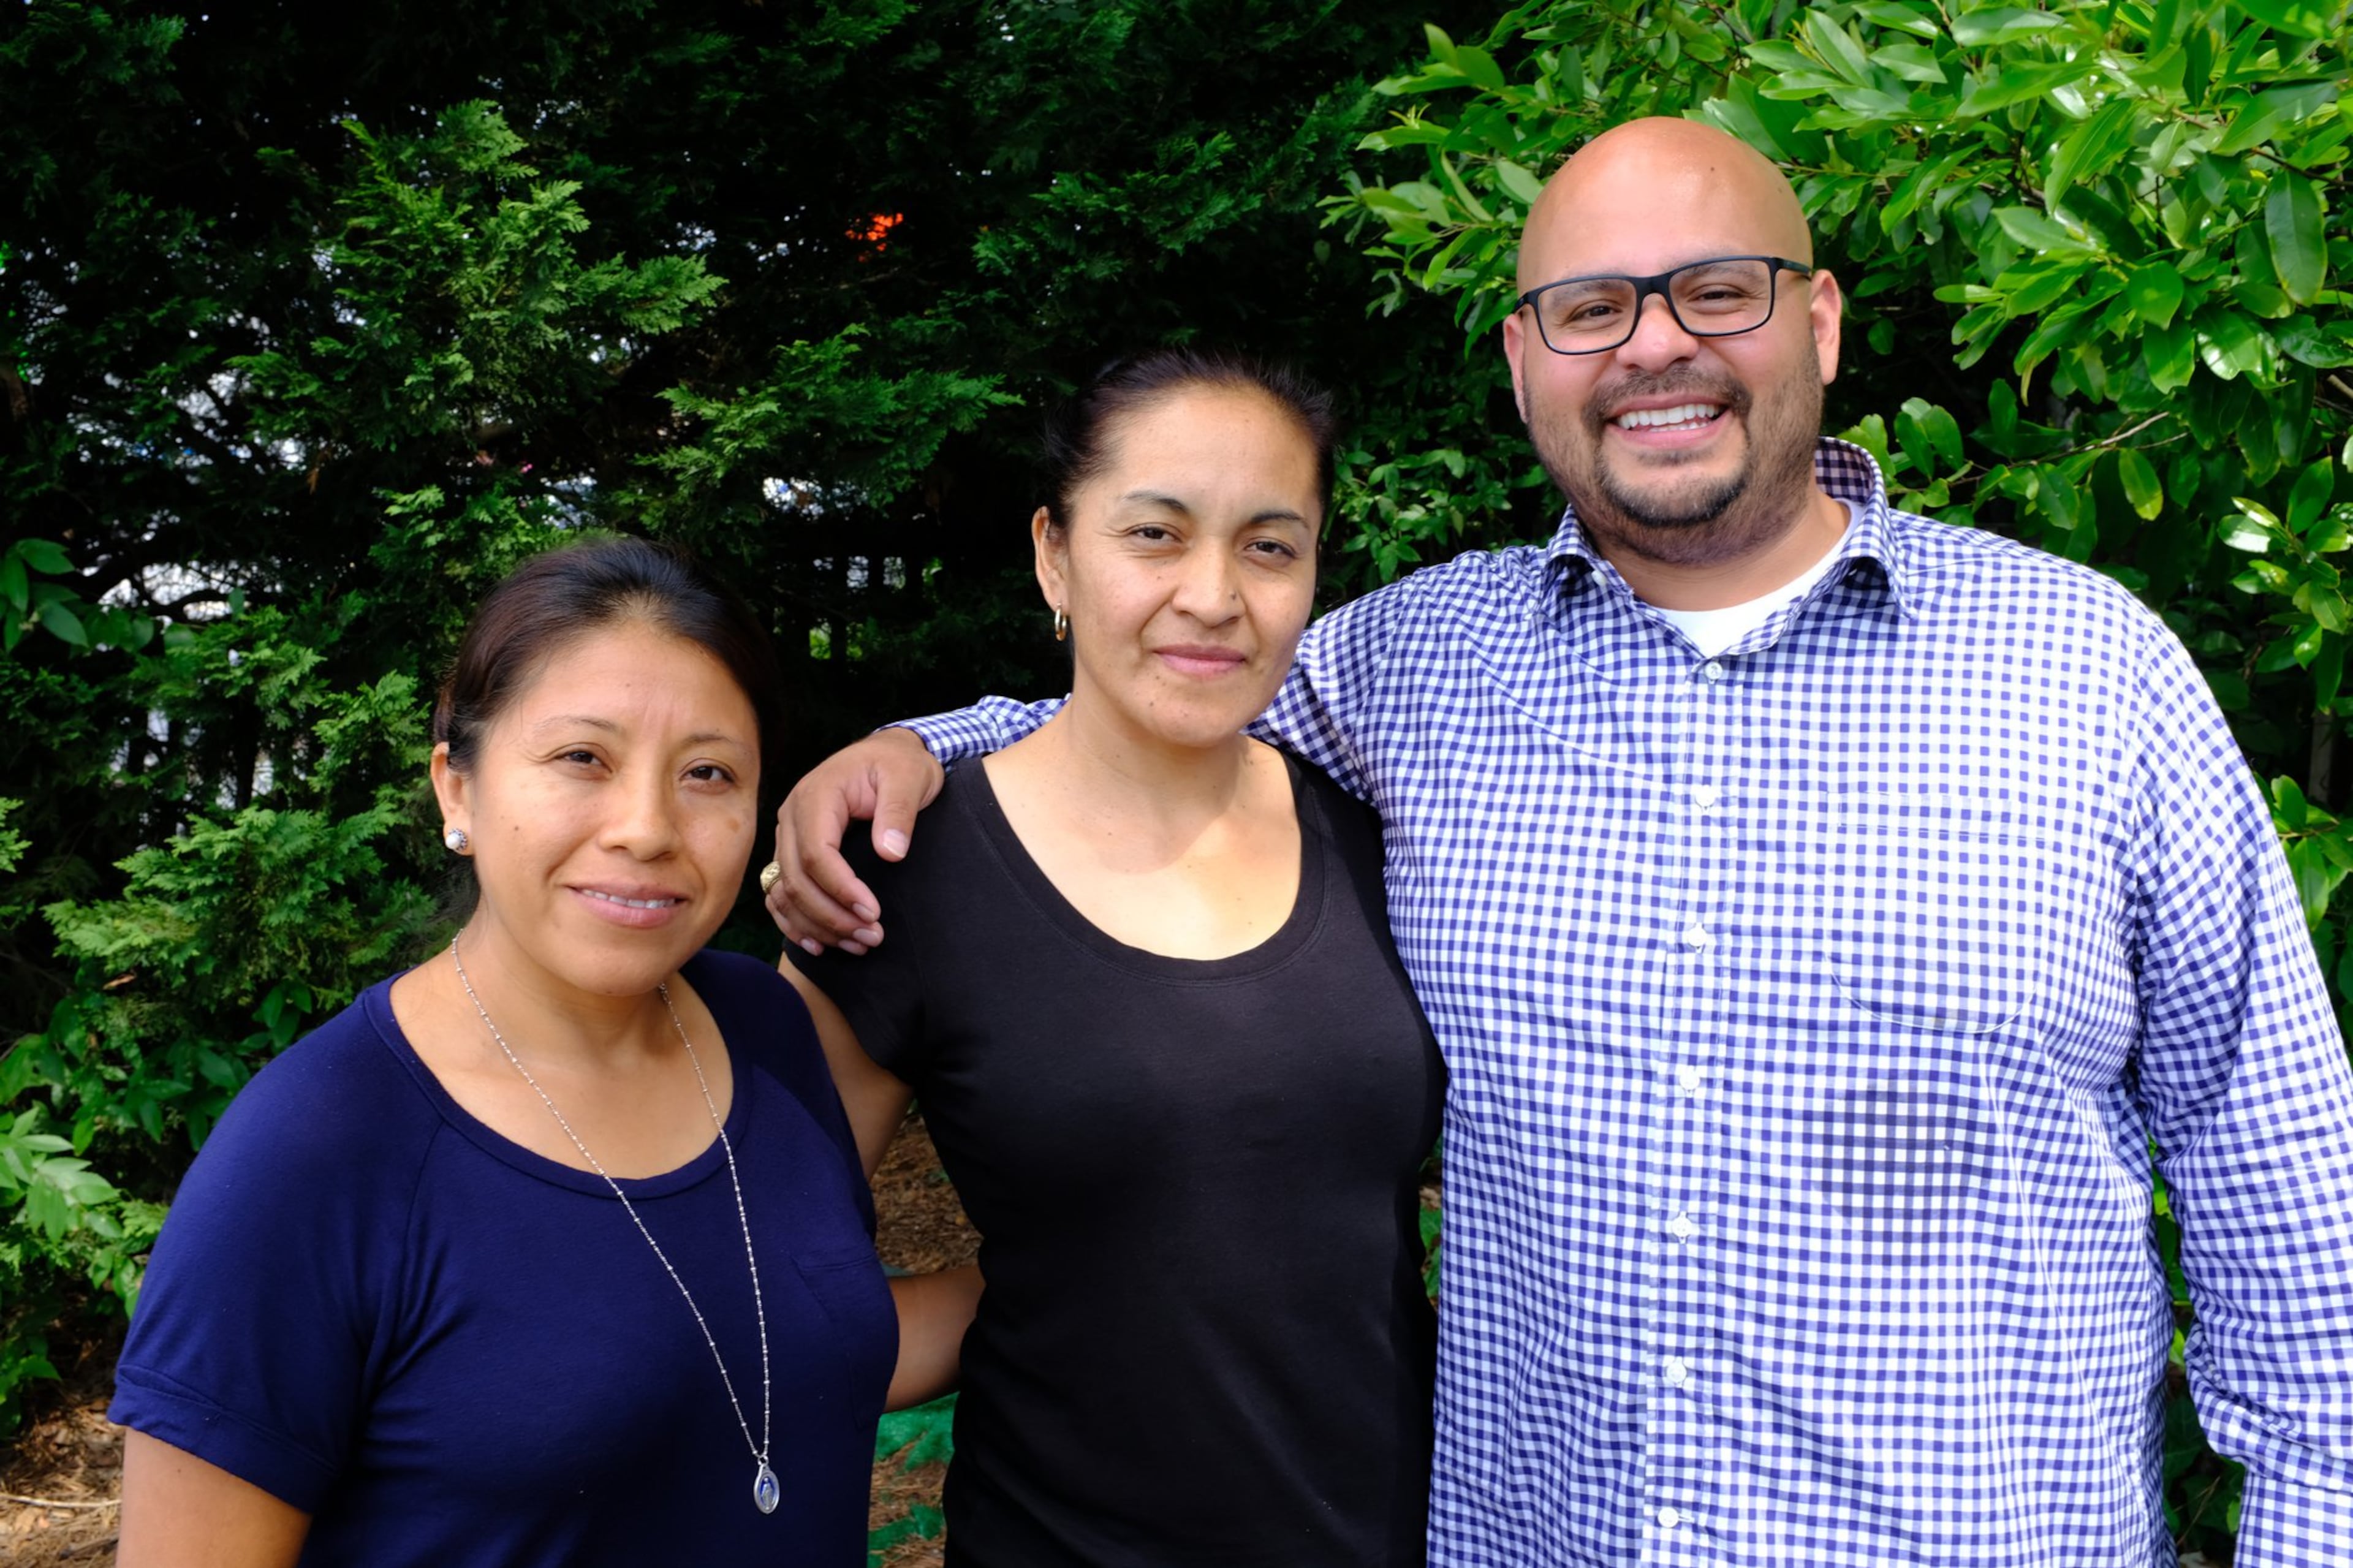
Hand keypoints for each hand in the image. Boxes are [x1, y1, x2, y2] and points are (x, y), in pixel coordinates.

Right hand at [766, 727, 943, 953]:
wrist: (886, 754)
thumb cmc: (898, 764)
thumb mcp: (909, 776)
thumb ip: (899, 811)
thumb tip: (890, 853)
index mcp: (816, 795)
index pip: (816, 853)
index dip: (841, 889)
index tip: (872, 913)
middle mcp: (792, 816)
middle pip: (797, 878)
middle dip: (832, 916)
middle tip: (872, 937)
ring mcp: (788, 835)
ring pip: (786, 892)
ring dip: (817, 925)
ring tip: (858, 945)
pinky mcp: (792, 850)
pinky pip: (780, 893)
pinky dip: (794, 921)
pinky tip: (819, 944)